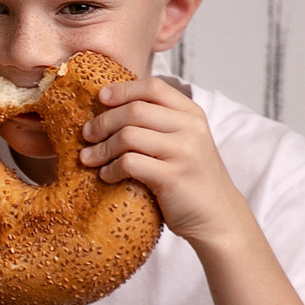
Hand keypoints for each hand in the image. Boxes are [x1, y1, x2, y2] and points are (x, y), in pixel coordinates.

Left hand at [78, 79, 250, 246]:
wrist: (217, 217)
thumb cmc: (190, 178)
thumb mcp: (184, 141)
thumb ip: (159, 122)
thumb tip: (110, 106)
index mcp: (192, 114)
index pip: (153, 87)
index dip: (122, 90)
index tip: (101, 98)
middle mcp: (191, 128)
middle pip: (134, 110)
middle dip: (103, 121)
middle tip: (87, 134)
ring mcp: (184, 152)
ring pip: (128, 136)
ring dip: (102, 148)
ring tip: (88, 158)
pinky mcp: (173, 177)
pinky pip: (129, 163)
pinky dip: (111, 169)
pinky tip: (106, 175)